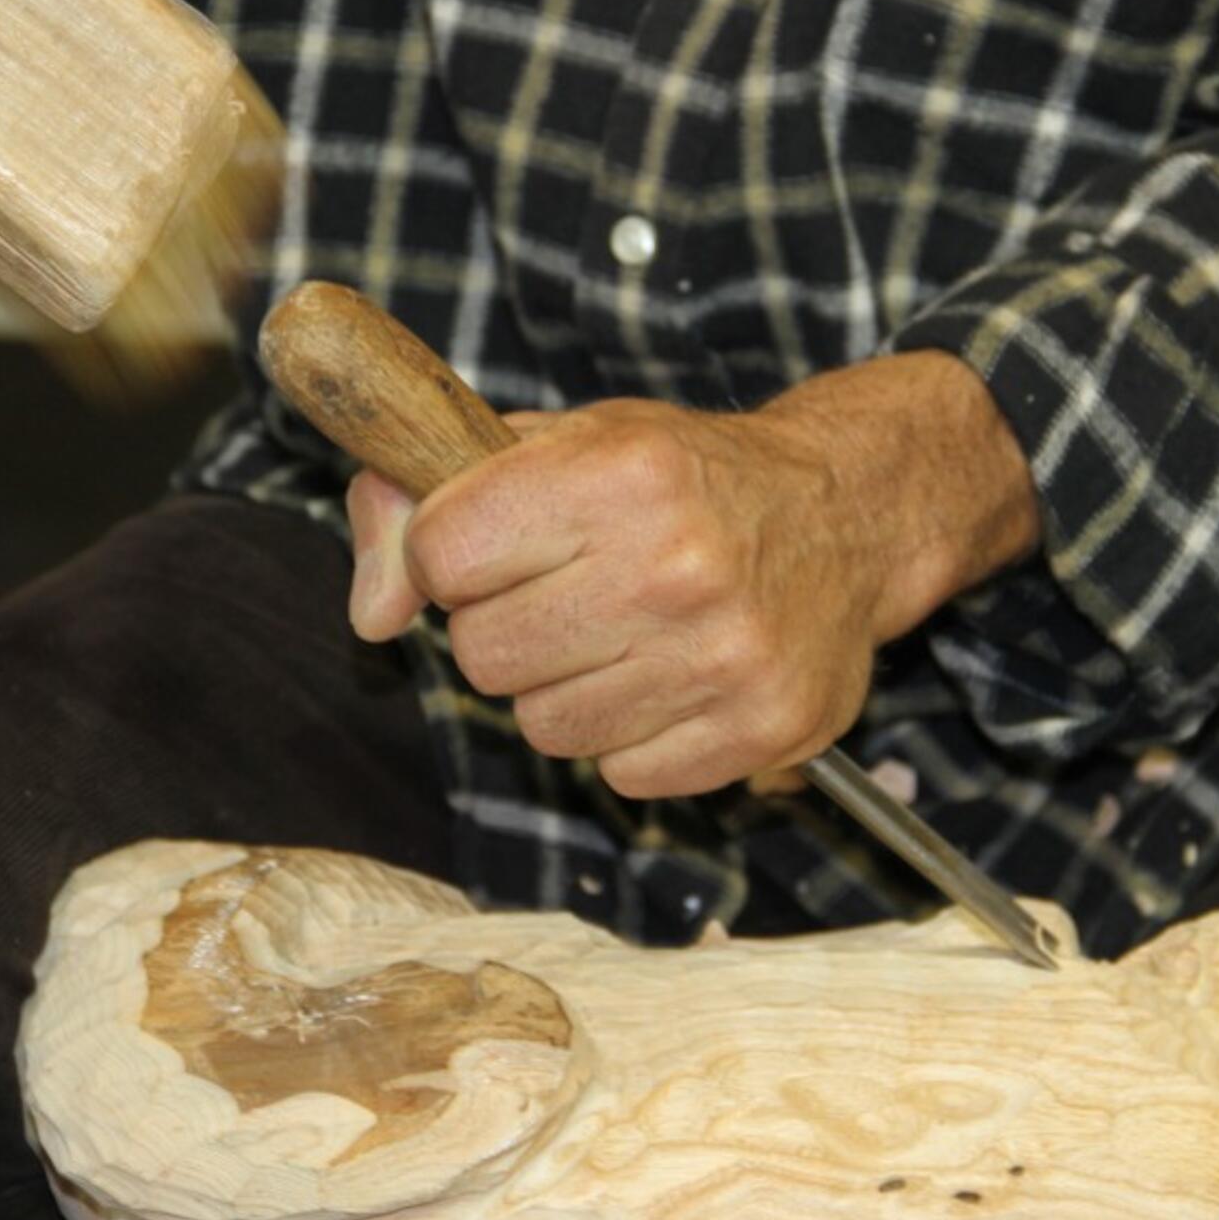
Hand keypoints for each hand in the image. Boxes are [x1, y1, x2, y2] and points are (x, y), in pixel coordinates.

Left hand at [347, 353, 1039, 798]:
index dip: (455, 554)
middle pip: (485, 657)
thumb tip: (371, 616)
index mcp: (617, 472)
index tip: (498, 542)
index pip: (442, 555)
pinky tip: (673, 677)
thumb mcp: (560, 444)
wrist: (847, 513)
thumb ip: (426, 503)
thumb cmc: (684, 479)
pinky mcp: (761, 727)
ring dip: (569, 690)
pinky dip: (635, 738)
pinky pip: (624, 775)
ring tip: (626, 636)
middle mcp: (675, 564)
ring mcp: (724, 655)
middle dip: (509, 629)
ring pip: (547, 729)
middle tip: (570, 594)